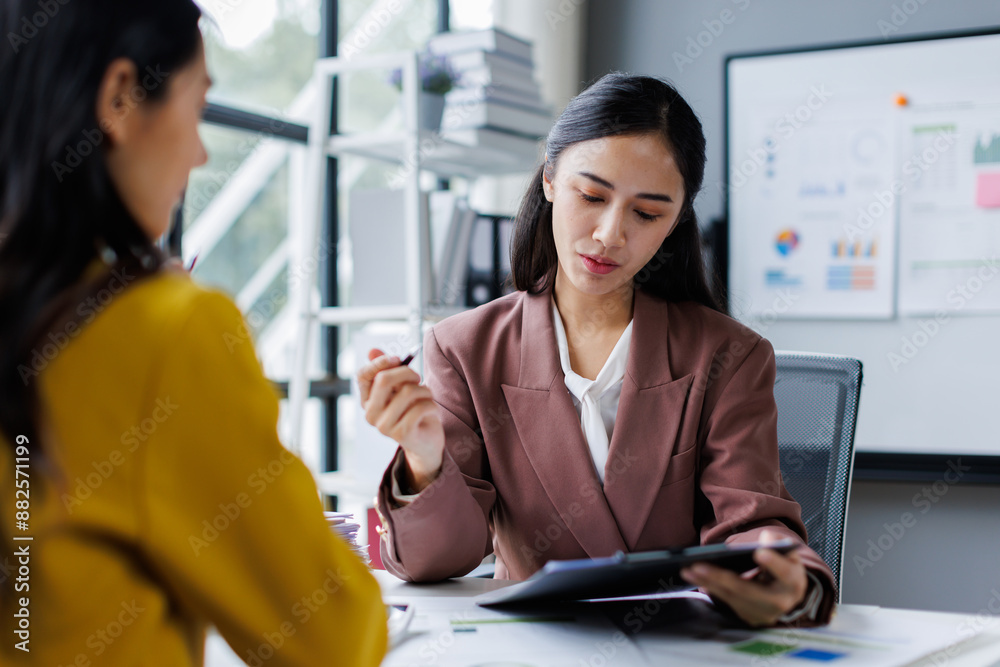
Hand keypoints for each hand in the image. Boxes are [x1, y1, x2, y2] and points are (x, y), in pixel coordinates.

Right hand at [357, 348, 444, 491]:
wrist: (425, 442)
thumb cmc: (412, 410)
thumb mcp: (400, 388)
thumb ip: (388, 369)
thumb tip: (372, 350)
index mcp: (367, 401)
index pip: (362, 375)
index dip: (380, 362)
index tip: (398, 359)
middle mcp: (370, 414)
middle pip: (383, 380)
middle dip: (407, 372)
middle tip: (418, 377)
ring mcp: (384, 426)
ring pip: (407, 392)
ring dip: (425, 390)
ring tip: (427, 397)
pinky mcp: (402, 434)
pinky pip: (421, 407)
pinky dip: (431, 404)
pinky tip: (431, 411)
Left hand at [680, 530, 808, 626]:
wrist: (785, 591)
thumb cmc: (784, 566)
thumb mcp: (787, 552)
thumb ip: (777, 542)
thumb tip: (765, 539)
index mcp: (794, 584)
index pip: (785, 574)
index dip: (773, 564)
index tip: (759, 552)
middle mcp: (780, 603)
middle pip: (748, 590)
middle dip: (721, 578)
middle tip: (698, 565)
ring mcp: (763, 614)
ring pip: (732, 598)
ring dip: (708, 583)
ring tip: (687, 570)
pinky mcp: (749, 616)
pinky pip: (727, 601)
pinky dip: (710, 588)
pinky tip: (695, 578)